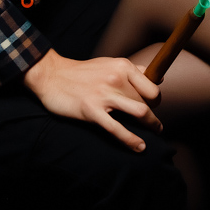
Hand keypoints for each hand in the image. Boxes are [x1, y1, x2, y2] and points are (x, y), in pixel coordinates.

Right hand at [24, 48, 161, 151]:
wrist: (51, 75)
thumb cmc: (83, 72)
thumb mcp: (110, 63)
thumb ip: (133, 70)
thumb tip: (158, 77)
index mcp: (123, 66)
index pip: (152, 87)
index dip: (156, 100)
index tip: (153, 107)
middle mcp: (117, 79)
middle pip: (148, 101)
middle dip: (153, 114)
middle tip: (152, 122)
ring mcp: (104, 95)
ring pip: (140, 112)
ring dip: (152, 124)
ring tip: (155, 131)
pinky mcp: (92, 111)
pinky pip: (117, 129)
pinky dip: (132, 140)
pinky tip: (140, 147)